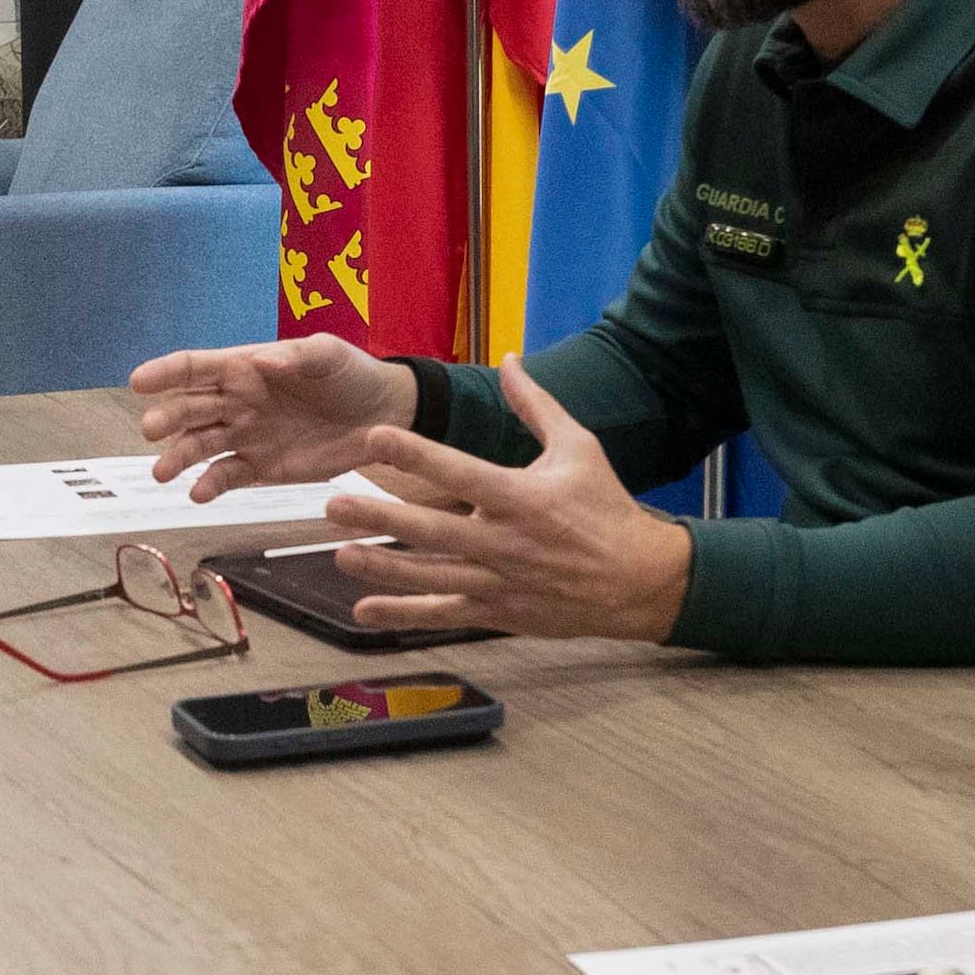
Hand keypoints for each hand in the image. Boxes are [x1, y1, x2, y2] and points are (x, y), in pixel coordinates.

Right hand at [129, 332, 426, 495]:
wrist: (381, 416)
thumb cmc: (350, 373)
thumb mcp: (328, 354)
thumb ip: (296, 357)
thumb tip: (261, 362)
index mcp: (244, 366)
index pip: (195, 368)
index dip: (165, 373)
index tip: (138, 382)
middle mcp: (235, 401)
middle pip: (189, 408)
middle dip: (167, 418)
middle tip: (152, 429)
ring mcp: (244, 436)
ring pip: (199, 446)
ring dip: (178, 457)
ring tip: (162, 472)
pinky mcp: (259, 467)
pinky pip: (226, 476)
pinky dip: (209, 485)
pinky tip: (198, 493)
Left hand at [314, 362, 693, 642]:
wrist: (639, 582)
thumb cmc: (606, 509)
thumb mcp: (579, 448)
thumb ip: (536, 405)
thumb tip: (509, 359)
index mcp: (522, 498)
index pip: (459, 472)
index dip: (415, 454)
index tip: (374, 436)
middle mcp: (506, 543)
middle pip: (433, 530)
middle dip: (381, 517)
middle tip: (334, 504)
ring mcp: (500, 583)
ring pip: (432, 577)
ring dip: (384, 567)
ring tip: (341, 553)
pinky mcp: (499, 613)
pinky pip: (444, 615)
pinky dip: (404, 615)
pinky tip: (365, 610)